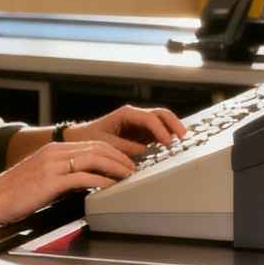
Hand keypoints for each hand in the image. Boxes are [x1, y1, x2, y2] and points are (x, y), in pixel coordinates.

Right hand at [0, 140, 136, 223]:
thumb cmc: (15, 193)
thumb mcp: (43, 176)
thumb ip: (64, 174)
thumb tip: (87, 181)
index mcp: (55, 149)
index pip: (93, 144)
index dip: (114, 152)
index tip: (126, 161)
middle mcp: (55, 152)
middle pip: (98, 148)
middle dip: (120, 158)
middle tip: (135, 168)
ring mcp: (53, 165)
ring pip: (94, 159)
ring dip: (115, 167)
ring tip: (129, 176)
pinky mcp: (51, 181)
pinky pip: (83, 178)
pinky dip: (101, 181)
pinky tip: (111, 187)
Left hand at [68, 104, 185, 155]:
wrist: (80, 138)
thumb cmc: (90, 138)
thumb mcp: (105, 144)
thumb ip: (126, 147)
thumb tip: (145, 150)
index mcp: (126, 114)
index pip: (149, 118)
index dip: (161, 130)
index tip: (167, 143)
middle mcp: (135, 116)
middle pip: (161, 114)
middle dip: (174, 123)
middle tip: (183, 136)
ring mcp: (139, 123)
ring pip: (162, 120)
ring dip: (172, 129)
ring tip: (181, 141)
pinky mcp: (141, 132)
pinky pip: (158, 131)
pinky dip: (167, 135)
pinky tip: (171, 145)